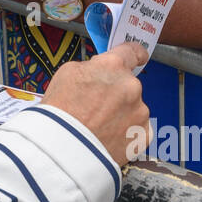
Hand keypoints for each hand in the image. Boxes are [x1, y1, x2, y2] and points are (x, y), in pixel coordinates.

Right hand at [41, 43, 150, 166]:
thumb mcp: (66, 74)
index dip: (135, 54)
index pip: (133, 52)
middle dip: (117, 93)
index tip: (138, 57)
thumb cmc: (59, 110)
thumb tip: (100, 74)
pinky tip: (108, 139)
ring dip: (121, 115)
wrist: (63, 149)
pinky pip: (137, 130)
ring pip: (133, 109)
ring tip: (99, 128)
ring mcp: (140, 112)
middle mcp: (132, 86)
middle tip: (96, 107)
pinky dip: (126, 133)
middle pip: (129, 85)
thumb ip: (91, 69)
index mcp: (113, 66)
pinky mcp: (142, 136)